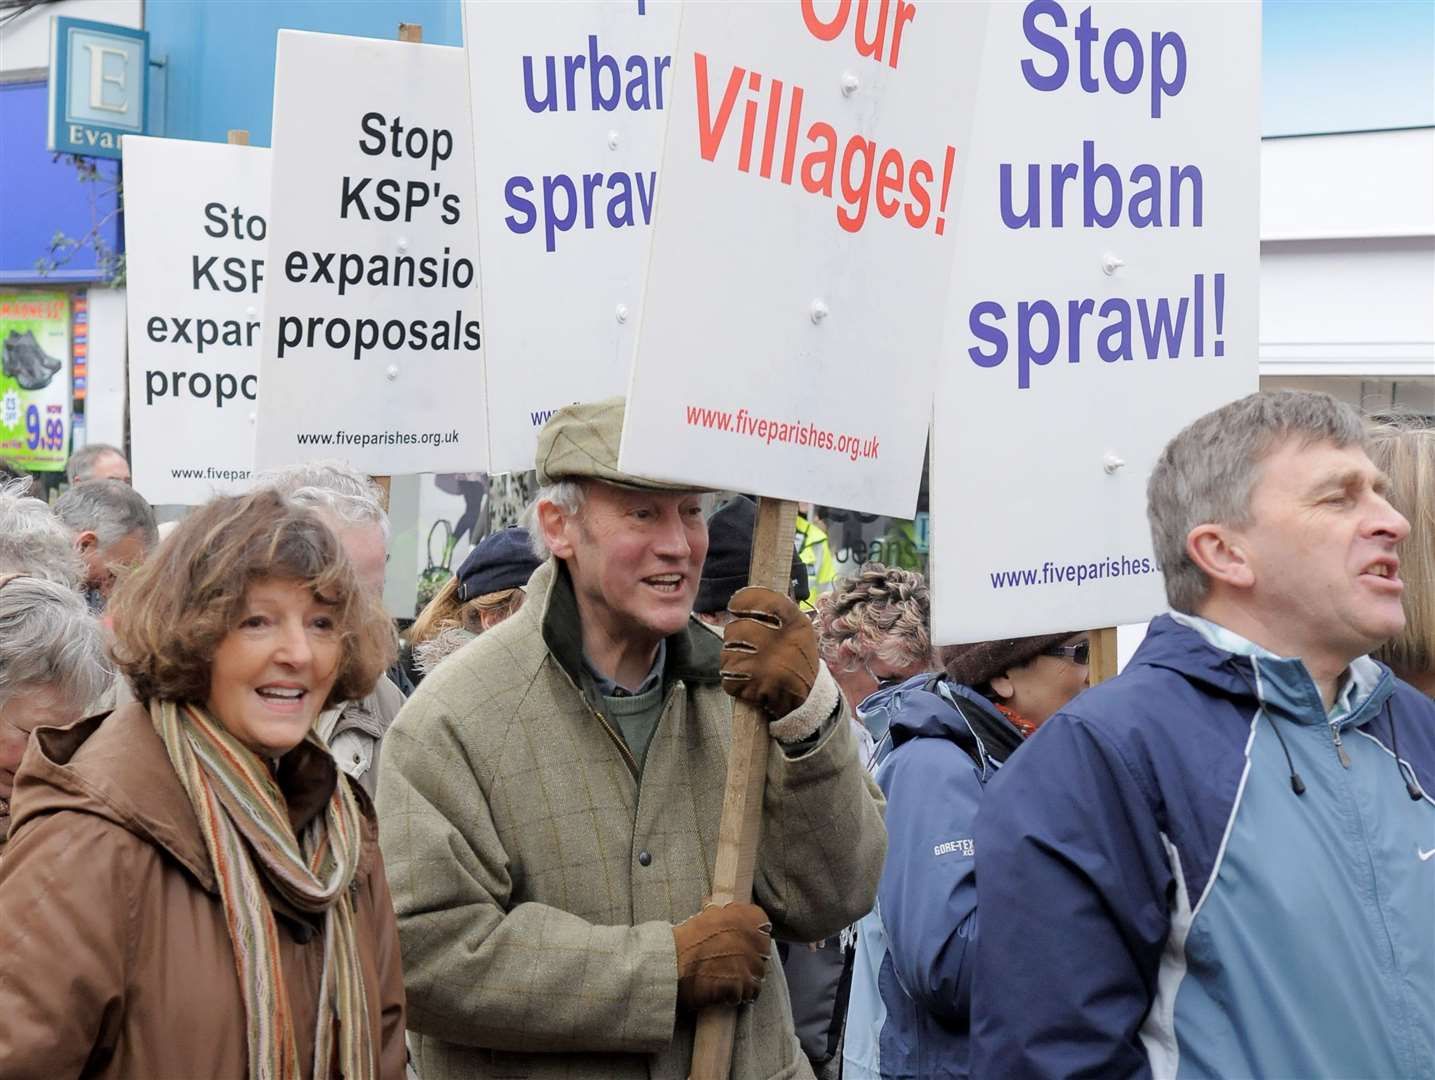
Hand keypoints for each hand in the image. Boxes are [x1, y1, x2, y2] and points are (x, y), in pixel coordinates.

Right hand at [672, 901, 772, 1011]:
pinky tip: (728, 994)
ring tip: (731, 981)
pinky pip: (750, 993)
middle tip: (736, 963)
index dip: (754, 933)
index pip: (763, 923)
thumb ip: (722, 914)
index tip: (745, 941)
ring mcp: (748, 963)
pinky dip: (741, 995)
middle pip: (764, 951)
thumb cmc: (684, 940)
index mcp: (742, 917)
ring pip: (759, 974)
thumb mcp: (705, 918)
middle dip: (752, 958)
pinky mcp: (742, 985)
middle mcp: (750, 938)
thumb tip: (726, 909)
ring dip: (747, 978)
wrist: (670, 964)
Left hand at [720, 586, 818, 719]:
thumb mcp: (799, 631)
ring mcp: (769, 666)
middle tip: (741, 644)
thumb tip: (743, 597)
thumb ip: (778, 613)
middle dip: (733, 637)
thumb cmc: (796, 659)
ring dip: (730, 659)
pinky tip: (744, 682)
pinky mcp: (757, 687)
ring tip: (744, 665)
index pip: (767, 601)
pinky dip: (732, 681)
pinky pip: (728, 677)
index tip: (735, 605)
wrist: (805, 700)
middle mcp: (783, 642)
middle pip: (736, 629)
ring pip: (728, 653)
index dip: (745, 600)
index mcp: (796, 625)